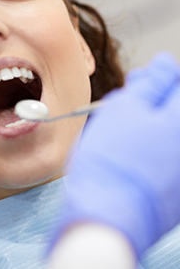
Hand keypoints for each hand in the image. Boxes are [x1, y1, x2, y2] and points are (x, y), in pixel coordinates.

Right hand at [52, 53, 179, 258]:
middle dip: (150, 103)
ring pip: (168, 135)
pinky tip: (126, 158)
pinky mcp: (179, 194)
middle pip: (174, 111)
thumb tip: (166, 63)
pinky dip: (149, 153)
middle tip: (122, 109)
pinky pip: (167, 161)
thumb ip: (150, 83)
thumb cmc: (111, 161)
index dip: (155, 80)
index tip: (135, 84)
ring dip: (147, 128)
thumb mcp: (124, 109)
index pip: (178, 84)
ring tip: (118, 136)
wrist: (107, 216)